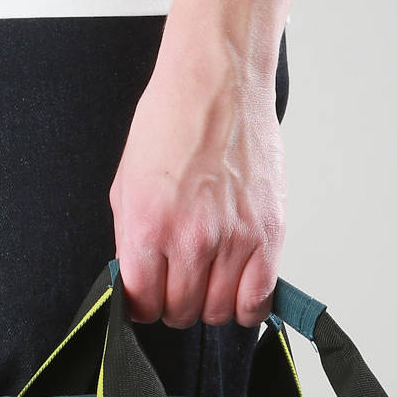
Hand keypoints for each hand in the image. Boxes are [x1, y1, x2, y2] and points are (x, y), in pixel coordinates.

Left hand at [109, 28, 285, 329]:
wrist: (217, 84)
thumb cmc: (171, 124)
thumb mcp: (126, 184)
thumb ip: (130, 241)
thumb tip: (138, 281)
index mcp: (148, 227)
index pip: (141, 304)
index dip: (142, 304)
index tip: (148, 294)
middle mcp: (191, 239)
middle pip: (181, 312)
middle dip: (174, 304)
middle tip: (177, 281)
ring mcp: (234, 239)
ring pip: (219, 311)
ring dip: (209, 303)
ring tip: (207, 278)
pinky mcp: (269, 234)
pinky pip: (259, 299)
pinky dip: (246, 304)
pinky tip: (236, 286)